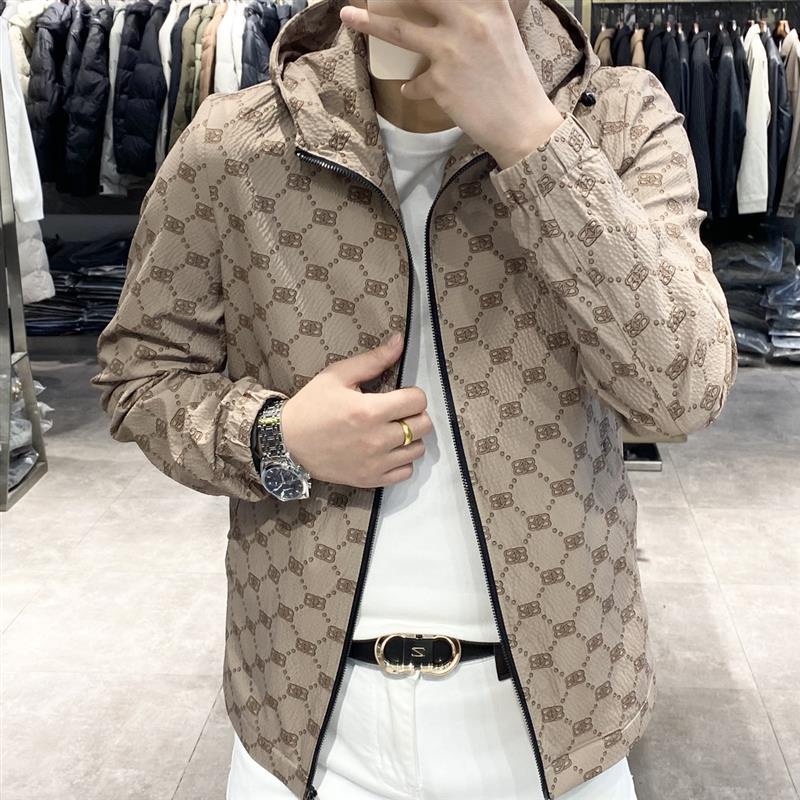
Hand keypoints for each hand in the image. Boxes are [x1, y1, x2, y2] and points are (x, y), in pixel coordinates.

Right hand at [280, 334, 432, 487]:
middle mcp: (377, 439)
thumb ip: (373, 360)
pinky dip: (402, 460)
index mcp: (370, 410)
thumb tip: (400, 341)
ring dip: (411, 438)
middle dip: (415, 414)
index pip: (417, 401)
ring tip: (394, 430)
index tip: (400, 395)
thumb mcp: (338, 375)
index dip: (412, 394)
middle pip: (423, 426)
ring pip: (418, 450)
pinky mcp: (370, 479)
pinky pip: (406, 472)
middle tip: (399, 412)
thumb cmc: (312, 405)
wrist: (287, 441)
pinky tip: (389, 450)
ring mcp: (375, 463)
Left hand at [339, 0, 564, 168]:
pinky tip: (415, 91)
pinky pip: (414, 83)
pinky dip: (414, 88)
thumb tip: (447, 10)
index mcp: (488, 3)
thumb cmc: (515, 79)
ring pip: (398, 30)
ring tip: (348, 16)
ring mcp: (452, 50)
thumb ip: (476, 14)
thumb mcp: (502, 32)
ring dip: (369, 22)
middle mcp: (469, 19)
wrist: (523, 123)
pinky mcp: (440, 82)